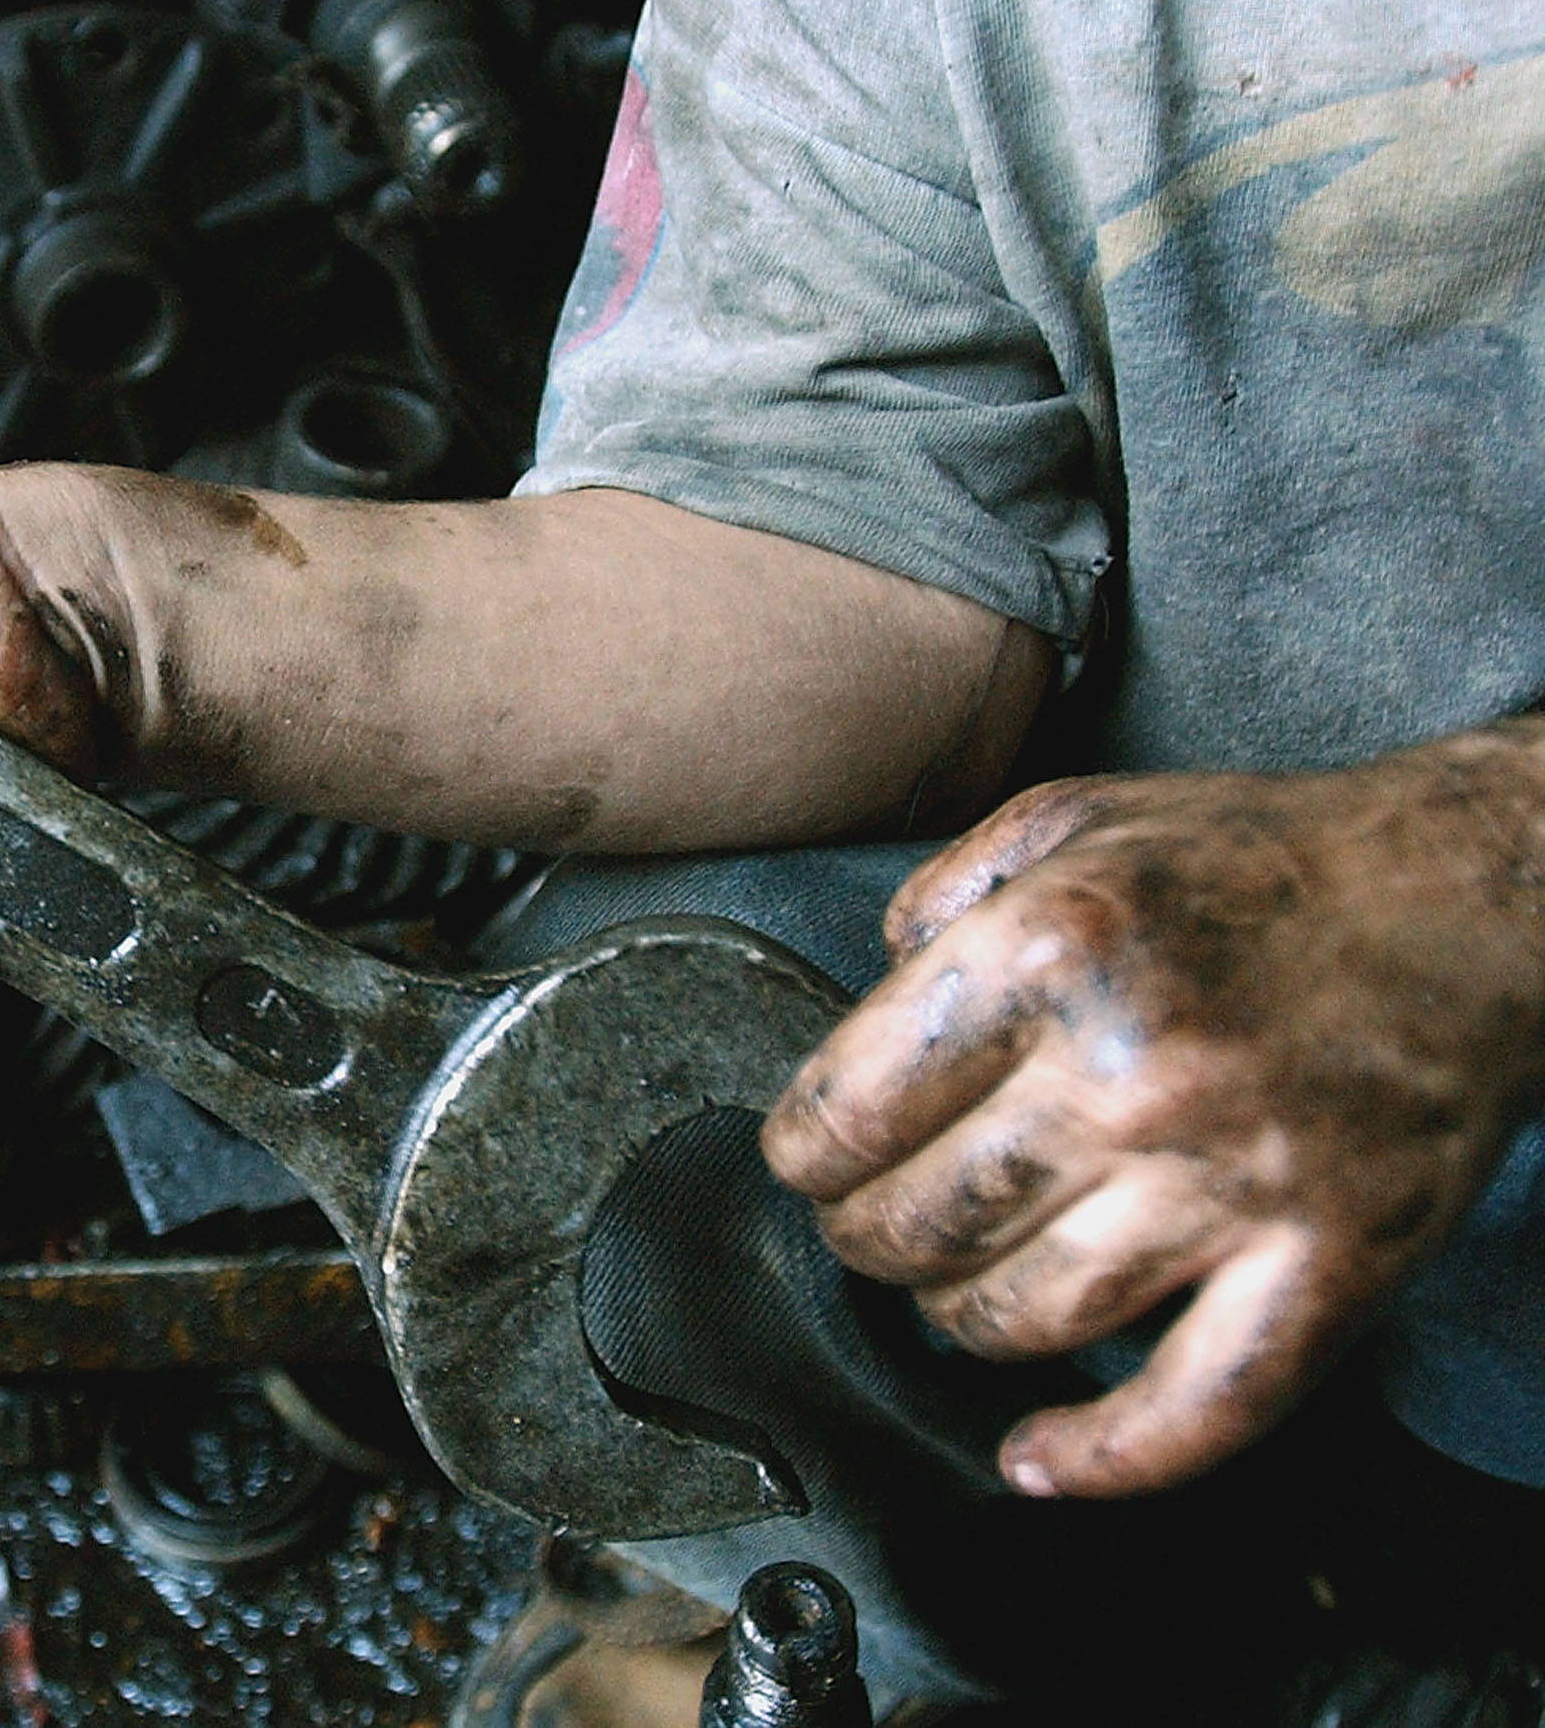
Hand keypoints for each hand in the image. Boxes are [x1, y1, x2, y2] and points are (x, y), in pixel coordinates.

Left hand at [761, 730, 1544, 1497]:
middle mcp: (1133, 1069)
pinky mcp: (1332, 1264)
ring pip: (1021, 1318)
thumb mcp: (1073, 820)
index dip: (804, 1152)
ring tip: (950, 1282)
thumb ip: (943, 896)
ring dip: (954, 1317)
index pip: (851, 1108)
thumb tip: (868, 999)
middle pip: (919, 1224)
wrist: (1473, 903)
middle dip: (863, 1235)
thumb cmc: (1265, 863)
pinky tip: (1037, 1455)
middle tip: (871, 1219)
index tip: (808, 1159)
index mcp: (1051, 949)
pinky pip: (1197, 1408)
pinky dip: (1104, 1457)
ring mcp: (1236, 1180)